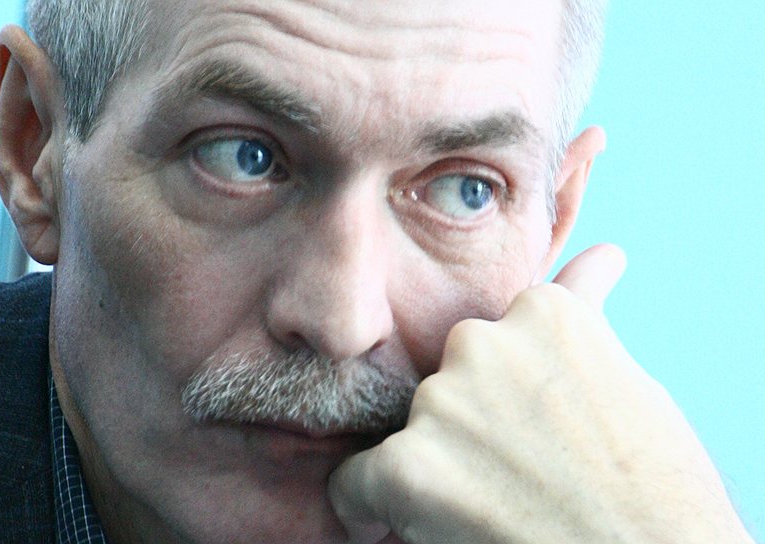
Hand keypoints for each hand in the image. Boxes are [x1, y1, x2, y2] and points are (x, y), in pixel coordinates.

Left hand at [328, 245, 752, 543]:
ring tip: (499, 503)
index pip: (493, 345)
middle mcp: (479, 341)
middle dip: (471, 427)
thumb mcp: (627, 378)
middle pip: (448, 386)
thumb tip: (602, 255)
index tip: (536, 436)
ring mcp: (440, 401)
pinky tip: (423, 521)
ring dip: (437, 466)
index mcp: (540, 312)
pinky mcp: (406, 465)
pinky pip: (356, 482)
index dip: (506, 400)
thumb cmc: (655, 485)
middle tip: (523, 475)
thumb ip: (585, 320)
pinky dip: (375, 507)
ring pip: (411, 433)